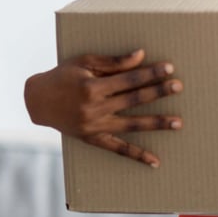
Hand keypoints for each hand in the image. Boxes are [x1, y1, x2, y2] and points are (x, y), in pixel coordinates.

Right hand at [24, 50, 182, 166]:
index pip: (128, 79)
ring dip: (156, 123)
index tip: (169, 67)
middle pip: (133, 100)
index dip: (149, 73)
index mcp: (92, 87)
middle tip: (179, 86)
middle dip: (158, 92)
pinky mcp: (93, 139)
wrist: (38, 101)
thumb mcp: (84, 62)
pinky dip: (137, 155)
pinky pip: (118, 149)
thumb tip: (141, 55)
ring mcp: (94, 127)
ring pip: (131, 125)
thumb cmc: (63, 76)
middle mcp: (94, 109)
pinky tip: (155, 161)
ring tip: (178, 122)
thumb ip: (114, 62)